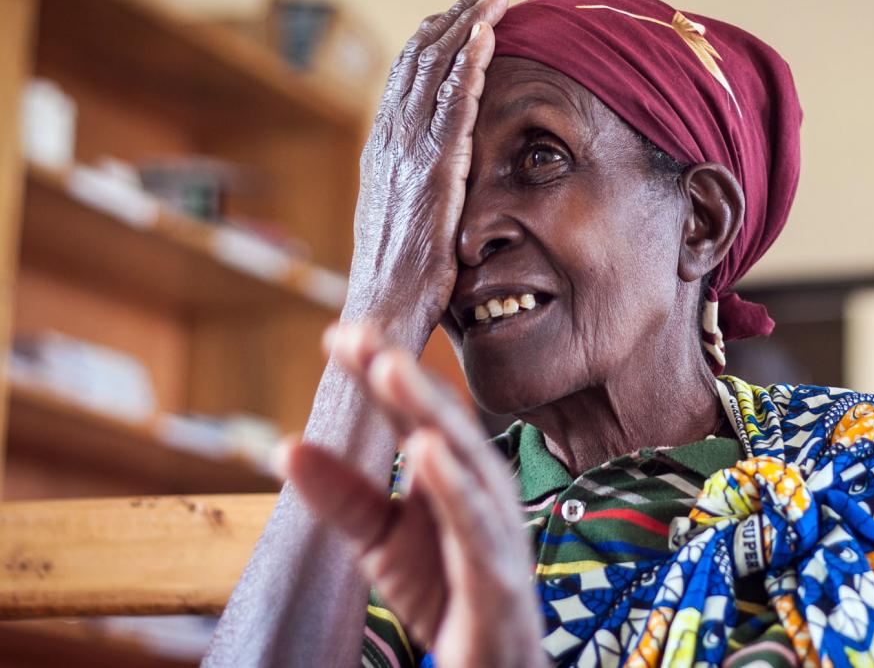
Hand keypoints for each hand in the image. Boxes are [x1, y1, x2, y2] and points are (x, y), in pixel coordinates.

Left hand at [281, 323, 546, 667]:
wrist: (489, 664)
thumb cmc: (443, 588)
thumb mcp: (379, 539)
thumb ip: (340, 495)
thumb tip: (283, 445)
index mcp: (448, 471)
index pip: (410, 411)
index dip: (377, 371)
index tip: (337, 334)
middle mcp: (477, 486)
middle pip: (441, 419)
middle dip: (401, 375)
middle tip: (361, 335)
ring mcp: (493, 526)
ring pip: (464, 458)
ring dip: (427, 410)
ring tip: (389, 369)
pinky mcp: (495, 573)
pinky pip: (475, 525)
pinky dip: (454, 487)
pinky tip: (429, 451)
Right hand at [345, 0, 509, 335]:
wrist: (383, 309)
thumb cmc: (400, 279)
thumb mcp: (407, 221)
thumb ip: (421, 187)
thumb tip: (443, 175)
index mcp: (385, 150)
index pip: (407, 79)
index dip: (434, 42)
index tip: (461, 15)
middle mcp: (391, 141)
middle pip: (420, 61)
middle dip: (454, 18)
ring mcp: (409, 153)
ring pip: (435, 71)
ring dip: (466, 25)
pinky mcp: (433, 170)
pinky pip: (453, 105)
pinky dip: (469, 64)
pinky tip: (487, 35)